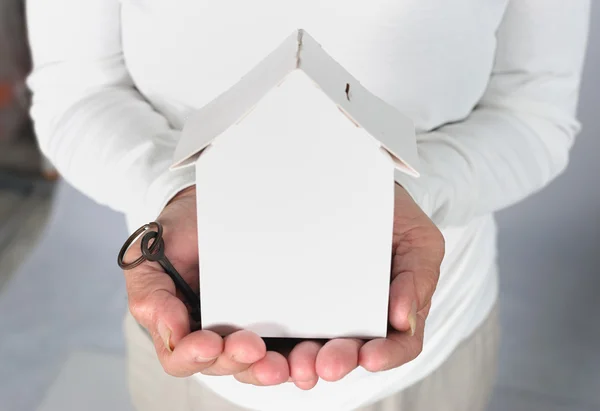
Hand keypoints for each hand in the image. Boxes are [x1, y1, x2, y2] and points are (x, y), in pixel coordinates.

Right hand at [123, 187, 288, 384]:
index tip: (210, 342)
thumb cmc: (178, 235)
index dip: (194, 356)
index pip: (182, 357)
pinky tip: (310, 355)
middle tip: (252, 347)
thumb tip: (171, 331)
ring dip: (271, 368)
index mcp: (180, 327)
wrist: (210, 210)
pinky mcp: (276, 322)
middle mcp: (213, 335)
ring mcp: (246, 329)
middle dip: (238, 361)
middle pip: (224, 364)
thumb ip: (150, 293)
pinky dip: (298, 355)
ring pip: (258, 364)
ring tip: (286, 364)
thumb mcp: (149, 257)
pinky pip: (288, 345)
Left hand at [264, 183, 444, 388]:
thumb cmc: (390, 218)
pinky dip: (270, 345)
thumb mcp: (418, 241)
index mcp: (390, 313)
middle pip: (347, 353)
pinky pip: (275, 331)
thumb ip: (418, 278)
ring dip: (302, 362)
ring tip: (296, 363)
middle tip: (327, 365)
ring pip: (309, 351)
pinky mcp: (286, 303)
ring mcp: (318, 314)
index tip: (371, 357)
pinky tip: (263, 348)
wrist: (352, 185)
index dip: (386, 355)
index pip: (395, 344)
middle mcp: (353, 320)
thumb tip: (404, 320)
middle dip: (337, 361)